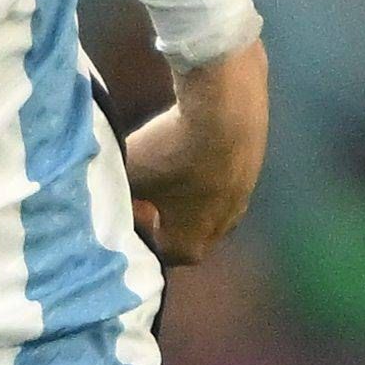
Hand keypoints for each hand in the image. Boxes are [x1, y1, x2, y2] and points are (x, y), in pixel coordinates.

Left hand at [118, 38, 269, 266]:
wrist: (225, 110)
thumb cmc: (170, 153)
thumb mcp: (130, 177)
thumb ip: (117, 196)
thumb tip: (110, 198)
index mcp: (190, 245)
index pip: (156, 253)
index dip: (135, 233)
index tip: (125, 207)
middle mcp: (221, 231)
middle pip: (185, 233)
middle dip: (162, 217)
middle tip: (144, 190)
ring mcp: (242, 201)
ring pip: (206, 206)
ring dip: (185, 193)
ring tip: (167, 166)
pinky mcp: (253, 169)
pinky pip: (222, 180)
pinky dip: (204, 170)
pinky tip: (190, 144)